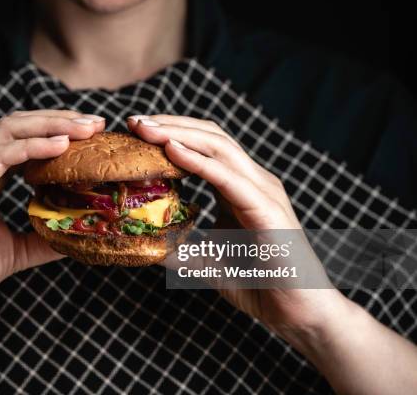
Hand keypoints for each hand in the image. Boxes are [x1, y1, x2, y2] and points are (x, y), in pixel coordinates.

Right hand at [0, 110, 104, 331]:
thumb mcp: (13, 251)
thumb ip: (42, 238)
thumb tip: (76, 236)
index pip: (22, 139)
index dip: (57, 130)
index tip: (93, 133)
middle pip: (18, 125)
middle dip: (60, 119)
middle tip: (96, 122)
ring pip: (7, 132)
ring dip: (50, 126)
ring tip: (85, 129)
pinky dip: (29, 148)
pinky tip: (59, 146)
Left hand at [127, 115, 344, 334]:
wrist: (299, 313)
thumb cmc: (258, 284)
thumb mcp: (205, 261)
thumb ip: (179, 247)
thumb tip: (143, 241)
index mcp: (240, 187)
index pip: (205, 146)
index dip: (171, 133)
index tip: (135, 131)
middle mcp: (253, 182)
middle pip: (211, 137)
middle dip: (170, 124)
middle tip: (133, 120)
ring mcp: (263, 192)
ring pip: (219, 148)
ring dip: (178, 134)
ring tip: (145, 128)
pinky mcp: (267, 210)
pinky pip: (229, 179)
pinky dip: (199, 162)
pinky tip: (171, 151)